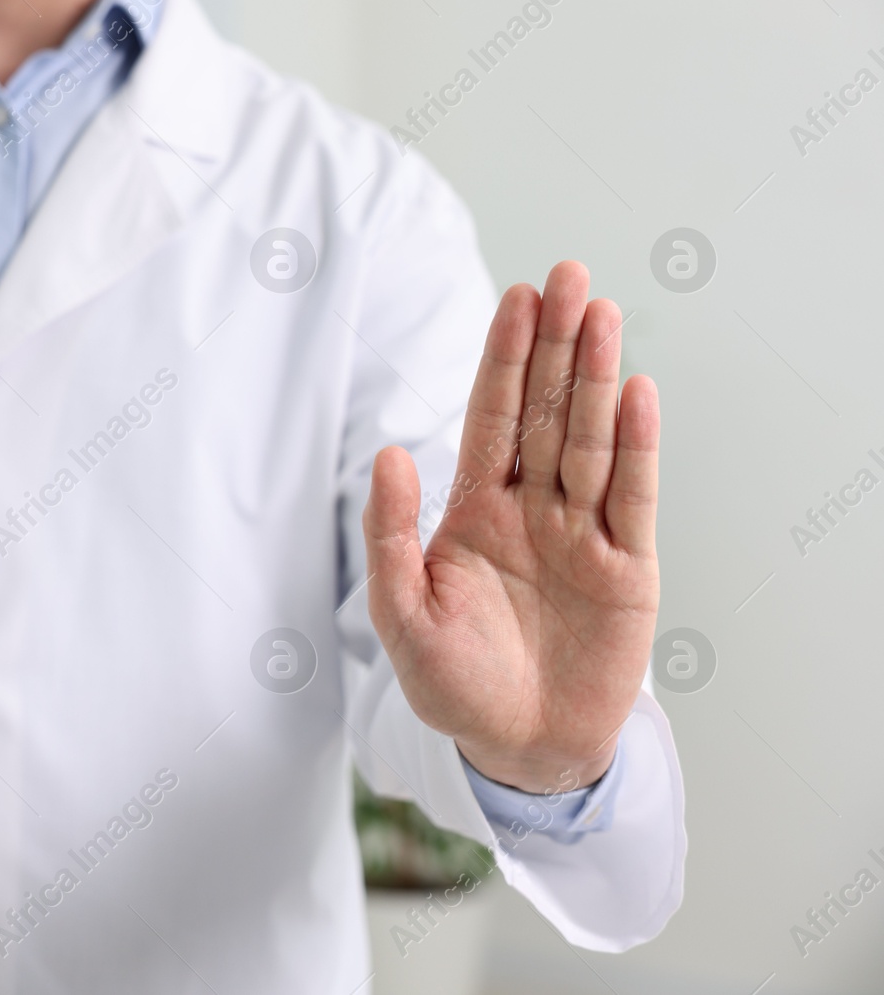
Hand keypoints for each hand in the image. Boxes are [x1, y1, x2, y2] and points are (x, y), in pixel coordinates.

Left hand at [363, 261, 658, 793]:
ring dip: (597, 378)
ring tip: (603, 312)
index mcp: (478, 509)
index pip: (493, 418)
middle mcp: (534, 508)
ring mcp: (584, 533)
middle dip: (556, 345)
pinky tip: (637, 393)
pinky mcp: (629, 569)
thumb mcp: (403, 614)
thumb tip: (386, 453)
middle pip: (545, 412)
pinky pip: (632, 498)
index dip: (505, 357)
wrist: (518, 748)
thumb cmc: (453, 684)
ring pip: (590, 440)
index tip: (518, 296)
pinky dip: (635, 447)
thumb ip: (392, 534)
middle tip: (568, 275)